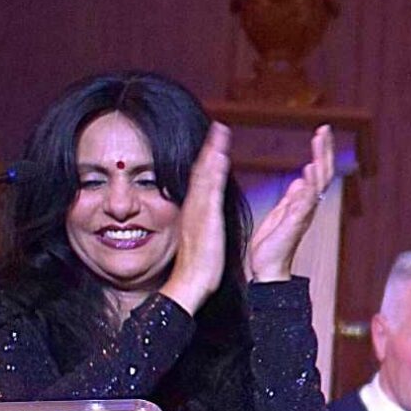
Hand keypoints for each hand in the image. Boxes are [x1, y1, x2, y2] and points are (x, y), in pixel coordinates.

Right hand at [162, 123, 232, 315]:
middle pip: (201, 172)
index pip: (201, 179)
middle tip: (219, 127)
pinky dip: (213, 172)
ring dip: (212, 153)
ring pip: (204, 176)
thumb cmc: (197, 265)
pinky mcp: (206, 218)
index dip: (207, 159)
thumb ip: (202, 222)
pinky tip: (219, 158)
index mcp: (195, 211)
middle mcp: (195, 207)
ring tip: (220, 133)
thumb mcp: (201, 236)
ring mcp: (199, 211)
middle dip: (210, 148)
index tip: (215, 141)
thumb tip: (206, 215)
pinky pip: (209, 190)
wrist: (189, 282)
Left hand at [246, 123, 336, 283]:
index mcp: (303, 202)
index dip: (320, 152)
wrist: (268, 269)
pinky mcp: (294, 224)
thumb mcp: (281, 214)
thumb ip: (292, 198)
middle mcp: (308, 206)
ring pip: (317, 184)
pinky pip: (304, 204)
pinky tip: (307, 175)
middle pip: (322, 173)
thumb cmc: (273, 245)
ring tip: (319, 145)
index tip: (321, 132)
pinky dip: (308, 189)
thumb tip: (299, 181)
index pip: (316, 171)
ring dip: (319, 163)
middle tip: (325, 130)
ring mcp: (303, 214)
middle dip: (324, 151)